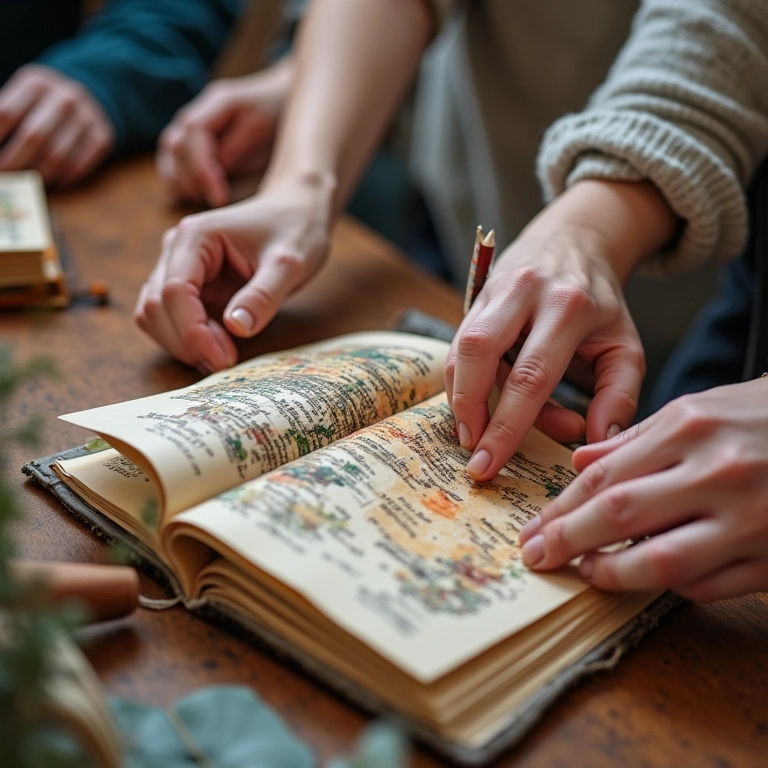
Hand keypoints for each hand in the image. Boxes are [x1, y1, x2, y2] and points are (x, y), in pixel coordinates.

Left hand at [0, 64, 113, 185]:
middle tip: (5, 178)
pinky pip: (81, 164)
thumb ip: (5, 116)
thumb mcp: (22, 97)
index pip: (7, 114)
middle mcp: (65, 98)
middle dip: (14, 162)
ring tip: (26, 183)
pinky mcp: (103, 135)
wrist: (90, 96)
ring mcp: (87, 117)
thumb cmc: (44, 104)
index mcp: (36, 83)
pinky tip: (53, 183)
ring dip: (38, 175)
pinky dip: (64, 178)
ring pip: (58, 156)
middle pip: (33, 137)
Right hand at [134, 171, 334, 371]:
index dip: (193, 333)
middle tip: (226, 361)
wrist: (296, 213)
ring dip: (183, 344)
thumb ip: (263, 296)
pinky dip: (188, 340)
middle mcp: (177, 250)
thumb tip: (237, 327)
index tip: (223, 359)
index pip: (175, 292)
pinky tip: (220, 347)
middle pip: (156, 308)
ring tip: (224, 355)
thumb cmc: (295, 230)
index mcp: (196, 237)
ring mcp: (177, 268)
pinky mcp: (188, 287)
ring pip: (155, 317)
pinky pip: (171, 320)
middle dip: (187, 342)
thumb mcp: (290, 264)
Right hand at [156, 59, 292, 207]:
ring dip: (179, 181)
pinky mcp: (190, 143)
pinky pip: (172, 161)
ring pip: (168, 154)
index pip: (193, 130)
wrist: (281, 102)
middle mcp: (197, 112)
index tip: (219, 195)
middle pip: (174, 144)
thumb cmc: (276, 114)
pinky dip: (176, 180)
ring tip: (200, 201)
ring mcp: (189, 126)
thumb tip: (218, 168)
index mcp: (217, 101)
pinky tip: (190, 196)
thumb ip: (237, 147)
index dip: (202, 166)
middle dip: (191, 178)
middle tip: (213, 202)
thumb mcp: (263, 128)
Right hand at [447, 219, 643, 480]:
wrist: (574, 241)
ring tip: (471, 434)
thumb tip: (597, 442)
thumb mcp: (624, 346)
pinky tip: (471, 406)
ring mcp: (495, 290)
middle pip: (479, 352)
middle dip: (469, 410)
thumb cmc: (600, 304)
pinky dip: (459, 380)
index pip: (531, 376)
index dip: (506, 426)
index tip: (490, 465)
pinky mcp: (475, 295)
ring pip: (461, 346)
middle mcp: (525, 292)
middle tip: (473, 455)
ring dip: (459, 397)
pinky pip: (458, 342)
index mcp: (568, 308)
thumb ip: (617, 395)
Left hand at [519, 378, 767, 601]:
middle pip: (619, 516)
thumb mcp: (698, 409)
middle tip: (537, 558)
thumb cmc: (762, 417)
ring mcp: (750, 519)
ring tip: (586, 573)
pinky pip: (708, 585)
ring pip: (661, 563)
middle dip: (567, 542)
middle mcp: (717, 472)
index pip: (603, 476)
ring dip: (612, 574)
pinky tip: (648, 574)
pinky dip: (670, 584)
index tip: (533, 531)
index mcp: (690, 428)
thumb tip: (577, 463)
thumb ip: (635, 440)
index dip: (560, 509)